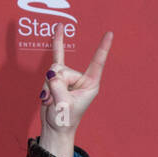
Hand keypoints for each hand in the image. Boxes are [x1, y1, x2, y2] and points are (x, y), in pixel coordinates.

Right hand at [38, 30, 112, 156]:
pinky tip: (59, 29)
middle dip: (54, 83)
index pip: (97, 63)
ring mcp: (69, 77)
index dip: (103, 48)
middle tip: (56, 99)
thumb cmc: (64, 120)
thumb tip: (51, 74)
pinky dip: (58, 43)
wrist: (55, 127)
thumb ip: (57, 87)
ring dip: (47, 86)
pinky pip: (57, 56)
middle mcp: (81, 78)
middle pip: (63, 69)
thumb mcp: (63, 105)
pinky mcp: (58, 77)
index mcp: (90, 84)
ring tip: (51, 99)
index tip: (110, 33)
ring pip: (53, 69)